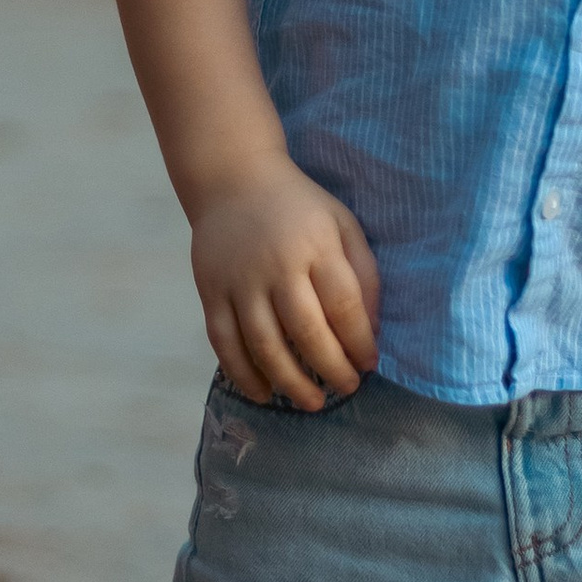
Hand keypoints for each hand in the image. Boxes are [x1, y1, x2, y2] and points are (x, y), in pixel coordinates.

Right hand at [190, 155, 380, 409]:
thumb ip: (363, 273)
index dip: (360, 343)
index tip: (369, 364)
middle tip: (346, 388)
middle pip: (307, 332)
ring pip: (264, 345)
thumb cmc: (299, 207)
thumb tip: (371, 331)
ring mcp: (239, 281)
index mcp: (316, 246)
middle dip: (331, 369)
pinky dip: (243, 374)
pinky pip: (224, 343)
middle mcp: (276, 266)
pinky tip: (264, 393)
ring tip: (312, 402)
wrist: (232, 179)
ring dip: (290, 382)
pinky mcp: (210, 291)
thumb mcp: (342, 224)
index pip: (344, 306)